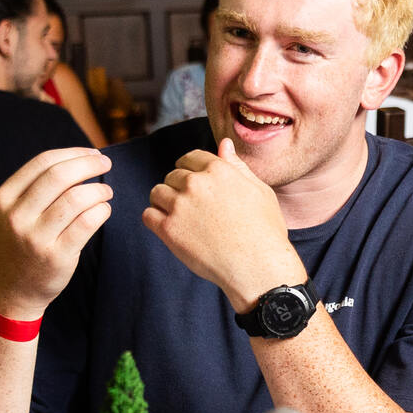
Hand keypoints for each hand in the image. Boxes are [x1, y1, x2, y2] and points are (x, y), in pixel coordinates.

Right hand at [0, 147, 113, 318]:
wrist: (15, 286)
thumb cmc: (23, 241)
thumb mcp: (17, 211)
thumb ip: (39, 186)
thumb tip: (83, 158)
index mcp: (5, 197)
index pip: (43, 162)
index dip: (73, 154)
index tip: (92, 153)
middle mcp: (17, 216)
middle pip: (59, 176)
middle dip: (89, 165)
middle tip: (106, 163)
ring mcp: (36, 238)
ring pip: (76, 199)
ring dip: (99, 189)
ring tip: (106, 191)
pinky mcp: (57, 256)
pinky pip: (87, 223)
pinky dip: (102, 210)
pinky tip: (104, 210)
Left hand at [143, 138, 306, 306]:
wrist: (258, 267)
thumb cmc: (264, 231)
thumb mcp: (259, 191)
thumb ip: (237, 166)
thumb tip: (224, 144)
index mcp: (218, 169)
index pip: (190, 158)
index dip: (192, 172)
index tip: (198, 188)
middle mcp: (196, 183)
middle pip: (172, 175)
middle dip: (180, 188)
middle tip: (194, 210)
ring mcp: (180, 206)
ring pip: (157, 193)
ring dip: (165, 203)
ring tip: (182, 219)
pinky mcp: (169, 229)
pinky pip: (148, 215)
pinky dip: (156, 220)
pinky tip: (172, 230)